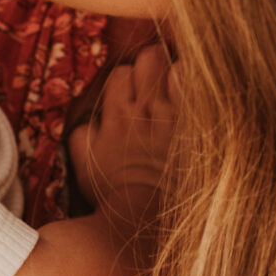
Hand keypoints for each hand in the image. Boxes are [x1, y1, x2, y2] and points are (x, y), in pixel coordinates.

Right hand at [68, 42, 179, 232]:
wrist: (143, 215)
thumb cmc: (113, 192)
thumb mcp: (84, 166)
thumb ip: (80, 137)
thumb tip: (87, 121)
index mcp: (115, 116)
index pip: (121, 73)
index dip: (125, 81)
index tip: (130, 96)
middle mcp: (143, 110)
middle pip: (148, 60)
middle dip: (151, 66)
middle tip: (155, 82)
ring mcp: (171, 117)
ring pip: (173, 68)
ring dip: (174, 73)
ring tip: (175, 88)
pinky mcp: (192, 127)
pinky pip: (195, 89)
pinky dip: (193, 86)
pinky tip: (192, 94)